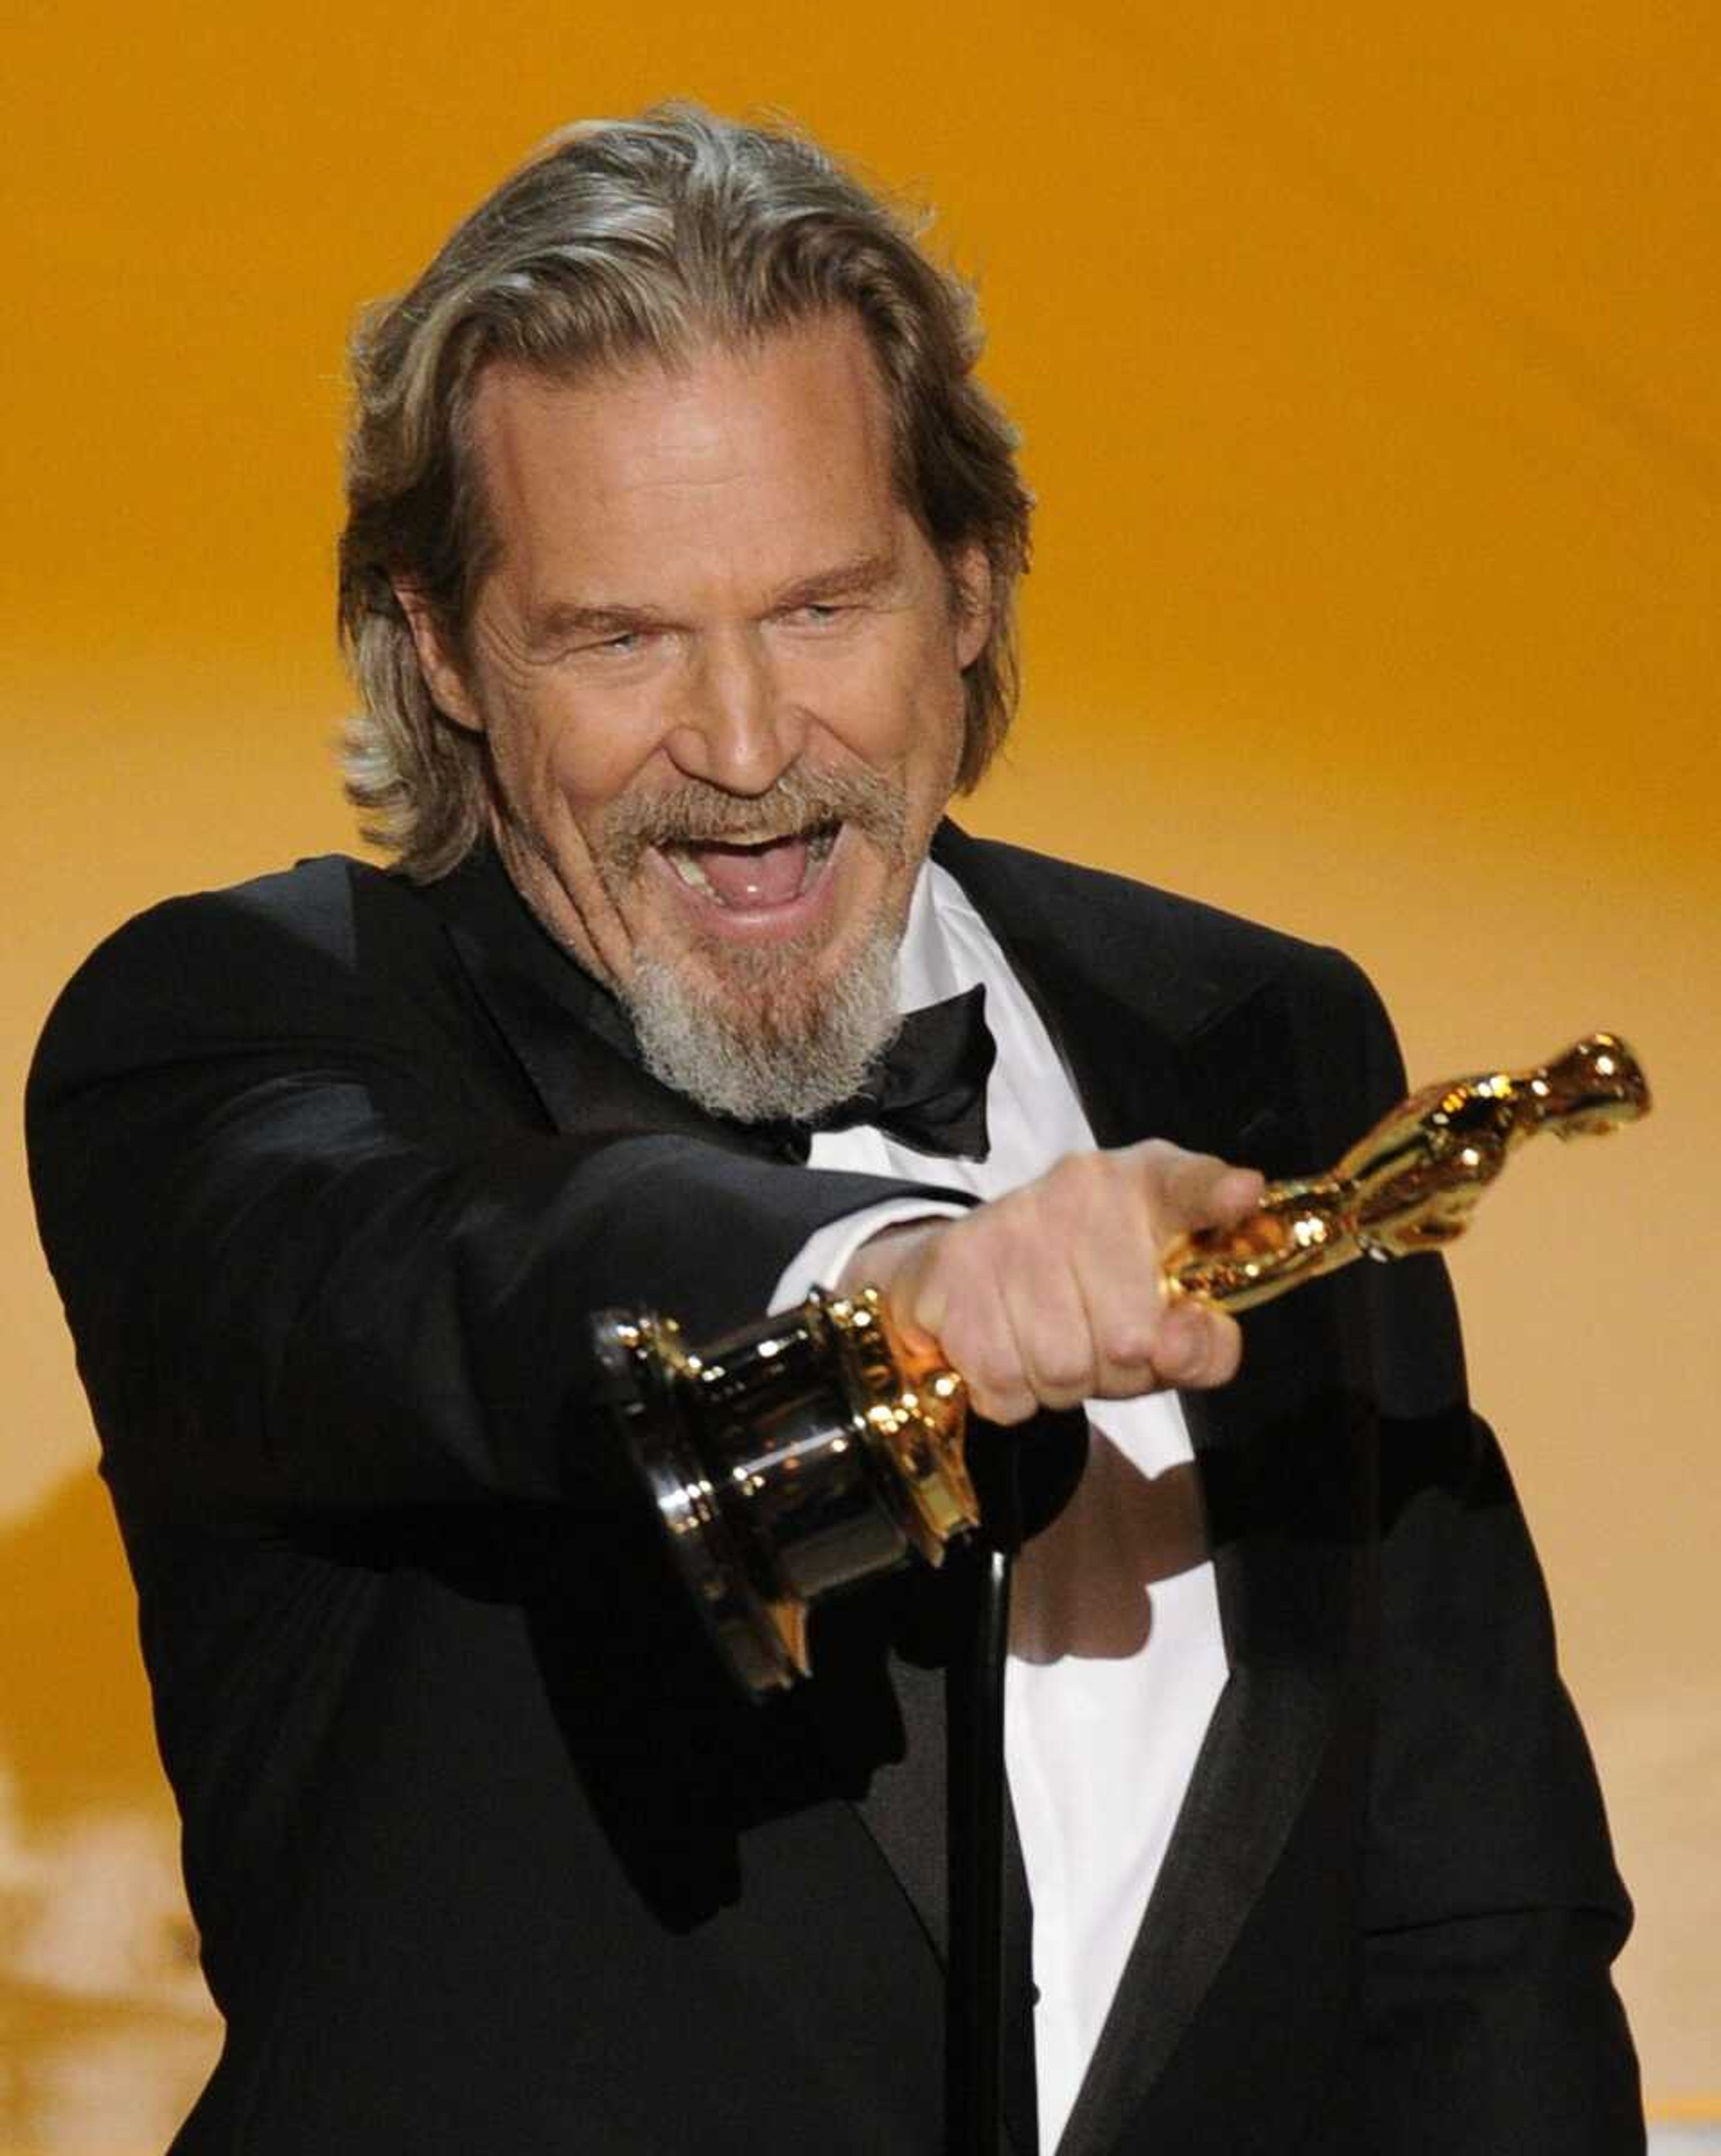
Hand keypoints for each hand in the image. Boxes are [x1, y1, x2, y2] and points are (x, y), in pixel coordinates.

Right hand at [838, 1143, 1264, 1424]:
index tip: (1240, 1196)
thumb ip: (1201, 1345)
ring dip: (1058, 1386)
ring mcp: (1012, 1223)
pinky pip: (1003, 1381)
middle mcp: (1079, 1190)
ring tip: (1048, 1347)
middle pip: (1129, 1341)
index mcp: (1144, 1187)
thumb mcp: (1157, 1315)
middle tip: (1094, 1347)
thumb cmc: (1083, 1293)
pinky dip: (1008, 1395)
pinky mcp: (954, 1265)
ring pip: (1060, 1367)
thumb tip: (1182, 1340)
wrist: (956, 1271)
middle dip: (1115, 1374)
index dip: (1216, 1196)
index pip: (1186, 1184)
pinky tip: (1006, 1353)